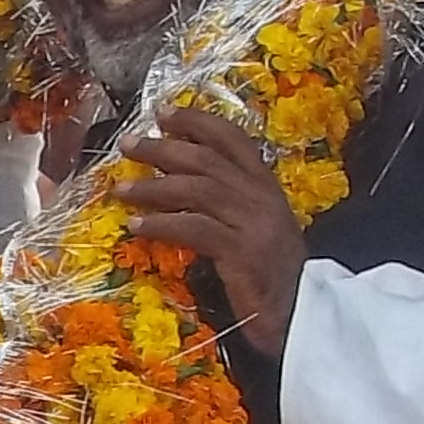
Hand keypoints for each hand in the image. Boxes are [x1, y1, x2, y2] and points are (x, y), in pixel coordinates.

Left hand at [122, 106, 308, 353]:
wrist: (302, 311)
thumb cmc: (271, 275)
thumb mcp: (255, 228)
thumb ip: (228, 205)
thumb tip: (178, 185)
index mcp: (265, 186)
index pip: (232, 139)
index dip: (196, 122)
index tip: (162, 112)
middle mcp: (261, 196)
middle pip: (207, 159)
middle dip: (163, 148)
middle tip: (127, 144)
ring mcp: (253, 222)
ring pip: (197, 190)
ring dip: (153, 186)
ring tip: (121, 188)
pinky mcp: (242, 251)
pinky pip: (195, 228)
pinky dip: (162, 224)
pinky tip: (136, 225)